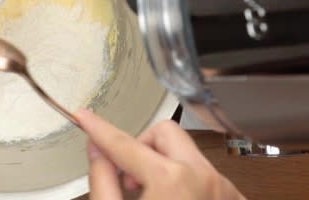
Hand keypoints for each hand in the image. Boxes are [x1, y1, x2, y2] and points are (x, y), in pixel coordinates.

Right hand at [75, 109, 245, 199]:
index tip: (84, 116)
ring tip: (152, 196)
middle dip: (142, 147)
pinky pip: (206, 174)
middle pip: (164, 132)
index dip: (98, 128)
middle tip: (129, 175)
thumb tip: (96, 151)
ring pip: (187, 153)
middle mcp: (205, 179)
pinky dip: (186, 183)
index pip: (124, 143)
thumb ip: (102, 181)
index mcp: (172, 181)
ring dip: (164, 167)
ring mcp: (224, 190)